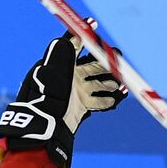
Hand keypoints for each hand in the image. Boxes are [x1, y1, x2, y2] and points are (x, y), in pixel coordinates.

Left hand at [0, 26, 125, 167]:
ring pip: (98, 83)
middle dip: (107, 64)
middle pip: (92, 66)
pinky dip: (109, 99)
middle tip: (121, 63)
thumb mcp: (52, 72)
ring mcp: (73, 95)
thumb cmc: (46, 102)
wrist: (43, 135)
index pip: (74, 47)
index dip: (88, 38)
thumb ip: (64, 51)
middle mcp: (66, 80)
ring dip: (111, 82)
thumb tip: (76, 32)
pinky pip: (98, 101)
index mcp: (59, 67)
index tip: (98, 31)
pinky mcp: (79, 110)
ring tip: (123, 83)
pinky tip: (119, 97)